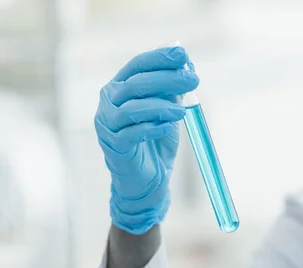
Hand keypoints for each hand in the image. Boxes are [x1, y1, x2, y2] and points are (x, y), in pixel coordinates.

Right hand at [95, 46, 198, 233]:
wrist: (149, 178)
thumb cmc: (156, 140)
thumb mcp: (168, 109)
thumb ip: (173, 89)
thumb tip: (188, 65)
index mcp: (121, 87)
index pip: (138, 65)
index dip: (160, 57)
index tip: (183, 54)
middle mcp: (109, 101)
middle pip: (136, 84)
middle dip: (167, 79)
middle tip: (193, 80)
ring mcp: (108, 124)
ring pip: (131, 109)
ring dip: (160, 106)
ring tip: (182, 111)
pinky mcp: (114, 146)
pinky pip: (131, 134)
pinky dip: (150, 128)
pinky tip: (167, 126)